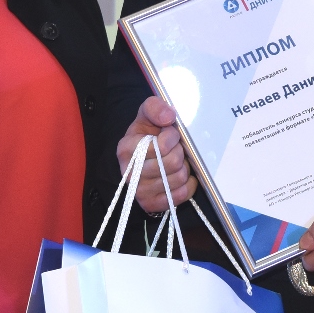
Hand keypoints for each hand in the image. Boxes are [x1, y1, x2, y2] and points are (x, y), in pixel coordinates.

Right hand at [117, 97, 192, 212]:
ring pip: (179, 178)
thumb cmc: (147, 133)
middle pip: (173, 163)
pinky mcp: (151, 204)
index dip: (171, 138)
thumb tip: (169, 117)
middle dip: (179, 152)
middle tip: (174, 149)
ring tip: (175, 162)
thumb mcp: (148, 113)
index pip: (161, 146)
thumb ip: (156, 107)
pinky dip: (187, 184)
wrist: (144, 154)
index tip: (169, 133)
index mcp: (126, 149)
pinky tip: (178, 175)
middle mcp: (129, 173)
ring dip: (183, 168)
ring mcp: (139, 192)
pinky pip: (181, 194)